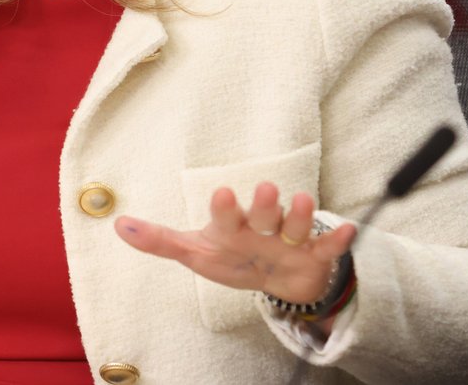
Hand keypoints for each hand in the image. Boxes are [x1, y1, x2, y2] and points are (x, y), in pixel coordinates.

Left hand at [115, 181, 354, 304]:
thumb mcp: (195, 253)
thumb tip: (117, 224)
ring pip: (297, 223)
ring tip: (304, 201)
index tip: (221, 192)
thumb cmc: (232, 257)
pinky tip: (349, 230)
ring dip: (301, 215)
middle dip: (266, 203)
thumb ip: (159, 240)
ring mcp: (290, 239)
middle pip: (265, 212)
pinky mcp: (314, 255)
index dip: (224, 206)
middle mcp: (261, 226)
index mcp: (232, 226)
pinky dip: (338, 240)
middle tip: (265, 189)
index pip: (226, 214)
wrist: (277, 277)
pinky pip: (328, 246)